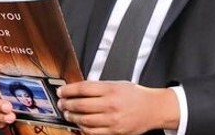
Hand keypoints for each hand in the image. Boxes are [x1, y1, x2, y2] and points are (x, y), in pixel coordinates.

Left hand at [57, 80, 178, 134]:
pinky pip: (93, 131)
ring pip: (84, 120)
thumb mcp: (117, 84)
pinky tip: (79, 123)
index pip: (83, 88)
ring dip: (72, 116)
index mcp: (111, 89)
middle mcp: (111, 104)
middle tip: (61, 103)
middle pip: (81, 104)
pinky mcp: (114, 131)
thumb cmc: (136, 95)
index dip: (69, 90)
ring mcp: (112, 119)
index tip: (61, 91)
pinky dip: (83, 128)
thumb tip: (79, 89)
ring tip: (67, 113)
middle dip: (67, 104)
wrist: (153, 109)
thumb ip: (99, 87)